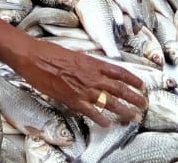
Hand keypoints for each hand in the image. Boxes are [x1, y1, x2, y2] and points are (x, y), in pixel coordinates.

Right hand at [11, 35, 146, 125]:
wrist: (34, 57)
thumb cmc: (50, 53)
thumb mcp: (74, 54)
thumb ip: (87, 63)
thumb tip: (95, 67)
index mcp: (93, 63)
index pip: (120, 72)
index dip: (133, 80)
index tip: (142, 85)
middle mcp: (92, 76)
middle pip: (120, 88)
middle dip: (134, 97)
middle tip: (143, 104)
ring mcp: (84, 89)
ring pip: (110, 102)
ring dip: (124, 110)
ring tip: (133, 116)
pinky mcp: (73, 99)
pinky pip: (92, 112)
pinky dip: (101, 119)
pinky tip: (107, 124)